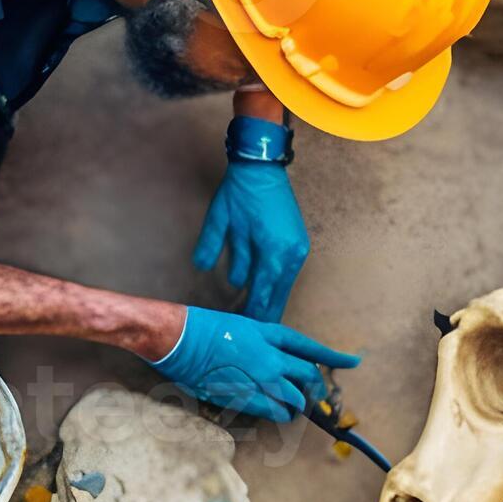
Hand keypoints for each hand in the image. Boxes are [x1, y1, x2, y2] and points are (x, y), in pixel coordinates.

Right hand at [149, 307, 356, 421]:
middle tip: (313, 395)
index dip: (333, 356)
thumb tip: (275, 360)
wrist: (179, 338)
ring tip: (291, 406)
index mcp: (269, 334)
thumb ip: (262, 343)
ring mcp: (260, 378)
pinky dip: (282, 414)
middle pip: (307, 375)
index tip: (353, 362)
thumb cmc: (202, 329)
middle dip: (314, 387)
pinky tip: (280, 413)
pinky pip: (276, 411)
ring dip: (297, 403)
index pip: (309, 348)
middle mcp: (270, 356)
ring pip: (295, 397)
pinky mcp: (245, 396)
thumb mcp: (241, 327)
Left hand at [193, 159, 310, 322]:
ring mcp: (298, 251)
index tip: (237, 330)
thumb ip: (212, 247)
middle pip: (277, 300)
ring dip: (268, 303)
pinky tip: (261, 295)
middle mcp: (291, 256)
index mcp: (273, 253)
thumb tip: (202, 268)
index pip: (261, 298)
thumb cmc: (240, 192)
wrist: (263, 167)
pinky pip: (286, 276)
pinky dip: (273, 287)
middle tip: (246, 334)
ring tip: (251, 318)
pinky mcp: (300, 245)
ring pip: (283, 290)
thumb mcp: (221, 220)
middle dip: (261, 317)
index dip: (249, 317)